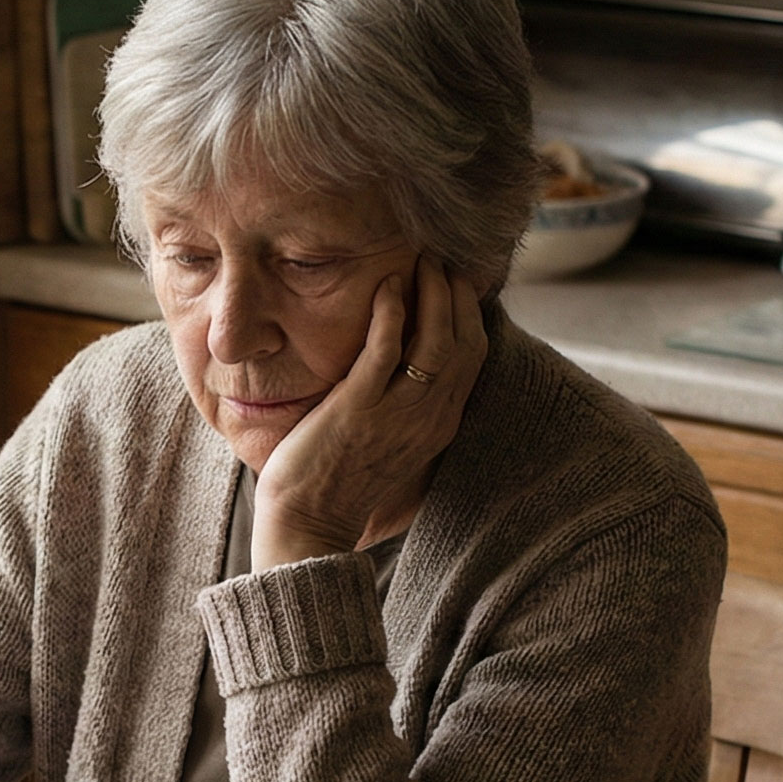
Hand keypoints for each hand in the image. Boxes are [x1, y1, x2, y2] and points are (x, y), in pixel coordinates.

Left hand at [252, 255, 488, 569]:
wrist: (309, 525)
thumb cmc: (338, 481)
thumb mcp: (388, 438)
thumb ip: (404, 402)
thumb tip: (402, 361)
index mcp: (439, 424)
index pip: (473, 353)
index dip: (468, 309)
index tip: (453, 277)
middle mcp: (429, 419)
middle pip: (464, 341)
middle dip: (456, 291)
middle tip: (439, 256)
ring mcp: (396, 415)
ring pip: (435, 342)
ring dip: (431, 293)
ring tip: (420, 260)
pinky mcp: (359, 411)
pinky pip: (386, 352)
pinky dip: (392, 313)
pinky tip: (386, 285)